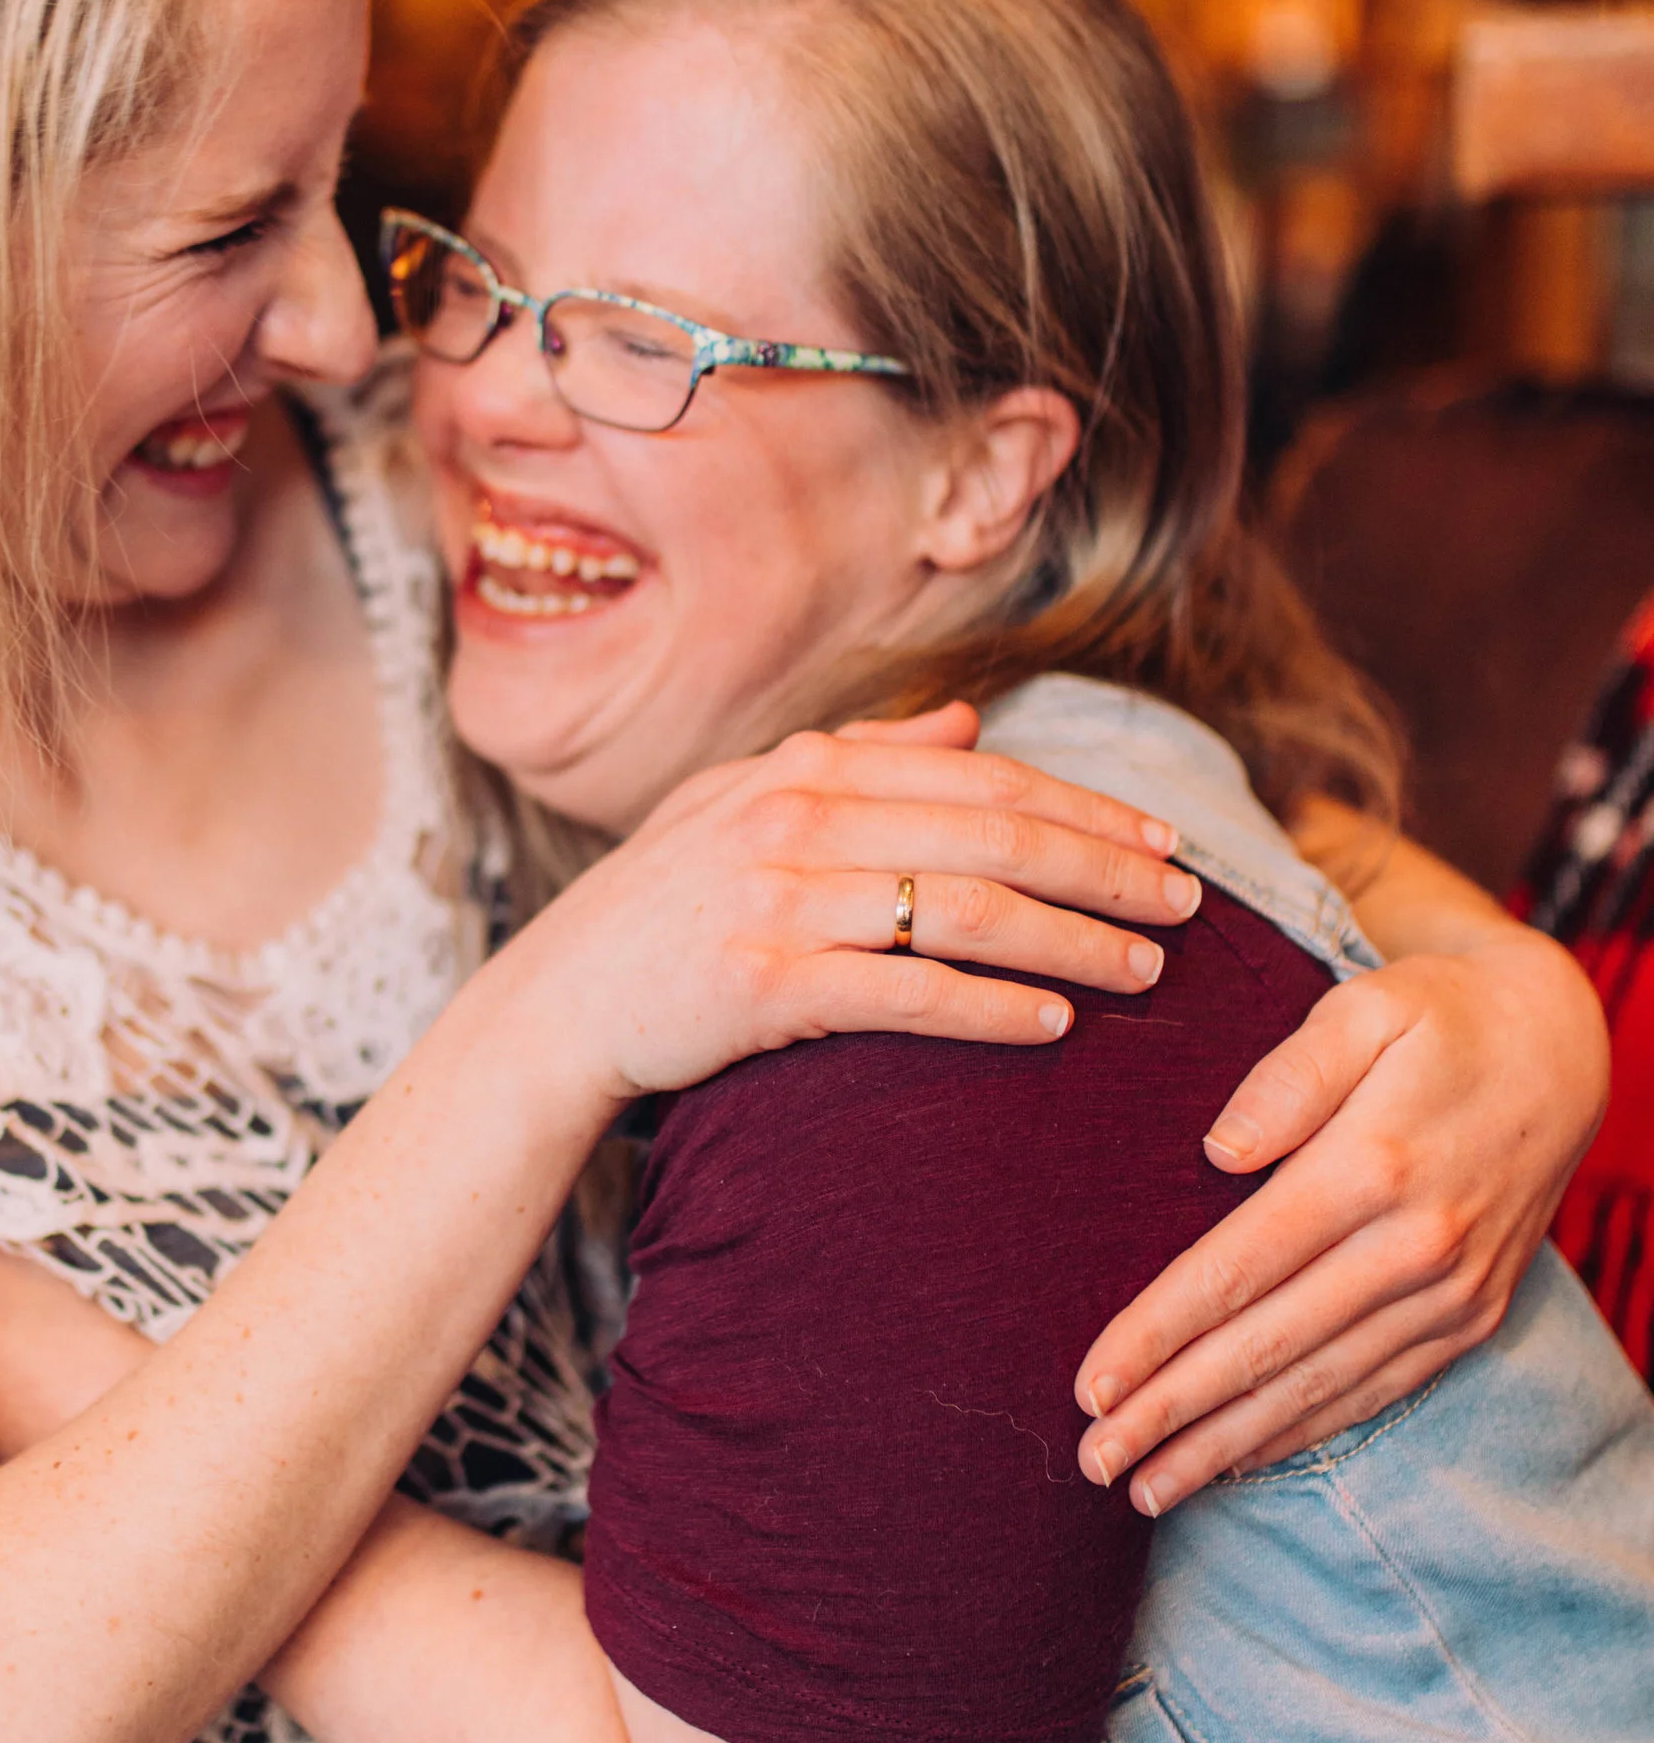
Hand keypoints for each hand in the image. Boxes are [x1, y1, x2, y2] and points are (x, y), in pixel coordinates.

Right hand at [495, 701, 1199, 1108]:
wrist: (556, 1005)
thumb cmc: (659, 907)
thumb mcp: (743, 801)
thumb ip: (857, 755)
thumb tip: (968, 719)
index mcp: (808, 768)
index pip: (983, 779)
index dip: (1085, 807)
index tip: (1164, 842)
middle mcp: (799, 819)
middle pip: (994, 836)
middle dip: (1105, 871)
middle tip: (1186, 908)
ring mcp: (781, 900)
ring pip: (966, 911)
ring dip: (1073, 939)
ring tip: (1146, 973)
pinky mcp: (765, 984)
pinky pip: (905, 993)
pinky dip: (990, 1006)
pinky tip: (1054, 1022)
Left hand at [1074, 923, 1608, 1512]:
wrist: (1559, 1051)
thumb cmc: (1438, 1018)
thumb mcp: (1364, 1008)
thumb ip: (1288, 1074)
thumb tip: (1220, 1150)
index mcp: (1372, 1168)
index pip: (1238, 1269)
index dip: (1158, 1335)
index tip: (1089, 1386)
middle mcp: (1414, 1247)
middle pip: (1267, 1346)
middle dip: (1171, 1412)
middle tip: (1092, 1460)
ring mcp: (1449, 1292)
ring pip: (1319, 1387)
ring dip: (1227, 1445)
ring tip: (1147, 1487)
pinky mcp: (1471, 1318)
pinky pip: (1377, 1391)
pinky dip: (1305, 1433)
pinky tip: (1240, 1461)